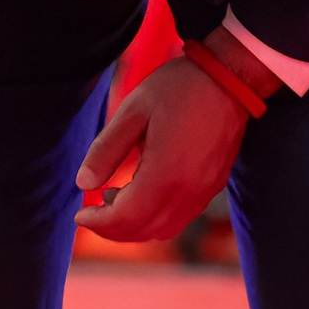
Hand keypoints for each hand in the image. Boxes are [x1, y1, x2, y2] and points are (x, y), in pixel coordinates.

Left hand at [73, 48, 257, 243]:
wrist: (229, 78)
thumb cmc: (177, 89)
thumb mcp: (132, 112)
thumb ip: (106, 150)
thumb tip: (83, 184)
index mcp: (166, 174)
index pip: (126, 218)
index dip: (99, 223)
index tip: (79, 216)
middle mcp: (189, 191)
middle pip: (145, 231)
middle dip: (113, 230)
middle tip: (90, 215)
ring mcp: (205, 191)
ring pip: (165, 228)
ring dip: (134, 226)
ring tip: (110, 199)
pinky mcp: (213, 185)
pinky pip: (181, 217)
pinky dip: (155, 217)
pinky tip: (139, 192)